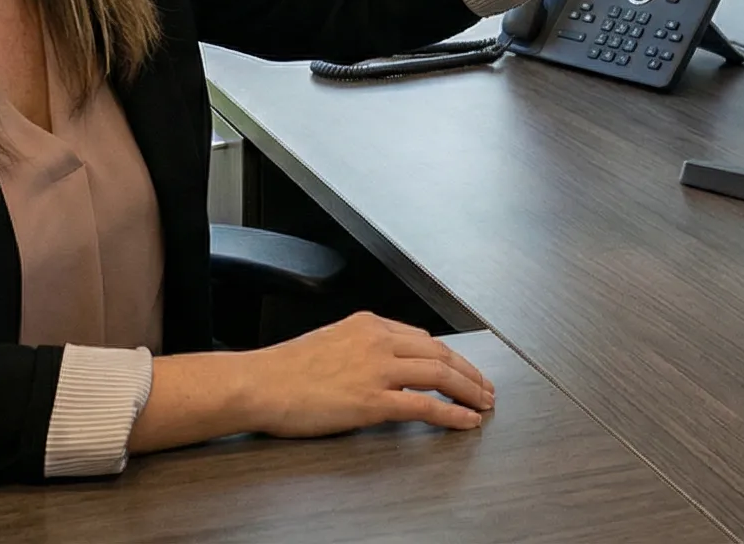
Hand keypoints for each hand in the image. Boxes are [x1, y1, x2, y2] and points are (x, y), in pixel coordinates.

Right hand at [238, 312, 495, 437]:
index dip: (450, 357)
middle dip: (469, 373)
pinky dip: (452, 413)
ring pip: (440, 375)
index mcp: (368, 324)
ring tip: (483, 404)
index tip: (462, 369)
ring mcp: (378, 370)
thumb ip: (360, 349)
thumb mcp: (329, 342)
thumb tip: (380, 367)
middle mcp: (378, 340)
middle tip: (485, 389)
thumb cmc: (283, 370)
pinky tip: (466, 420)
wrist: (259, 383)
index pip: (423, 338)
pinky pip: (425, 405)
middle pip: (440, 353)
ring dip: (469, 391)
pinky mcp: (373, 400)